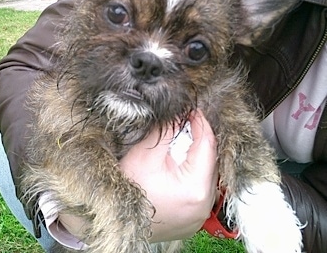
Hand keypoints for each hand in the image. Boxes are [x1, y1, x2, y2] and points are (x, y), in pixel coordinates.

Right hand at [120, 110, 218, 241]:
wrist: (117, 219)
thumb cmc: (129, 190)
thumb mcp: (146, 154)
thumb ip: (167, 130)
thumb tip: (180, 113)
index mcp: (196, 187)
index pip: (207, 145)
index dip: (201, 123)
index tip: (193, 110)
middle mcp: (204, 204)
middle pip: (210, 159)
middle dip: (200, 138)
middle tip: (188, 121)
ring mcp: (201, 214)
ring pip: (207, 173)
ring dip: (197, 155)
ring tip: (184, 139)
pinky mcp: (195, 217)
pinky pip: (202, 187)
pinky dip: (195, 171)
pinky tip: (182, 162)